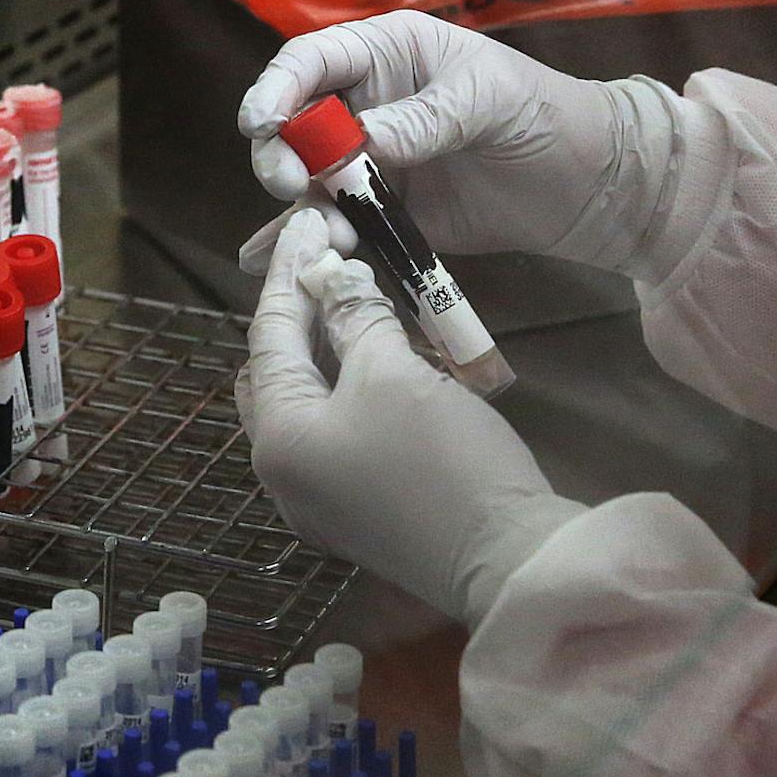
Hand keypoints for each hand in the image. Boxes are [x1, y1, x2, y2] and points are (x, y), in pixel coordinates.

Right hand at [235, 11, 672, 274]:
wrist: (591, 184)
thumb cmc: (545, 114)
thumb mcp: (490, 100)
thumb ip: (427, 118)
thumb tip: (364, 140)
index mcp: (389, 52)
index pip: (312, 61)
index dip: (278, 87)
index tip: (260, 121)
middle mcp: (369, 103)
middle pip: (295, 124)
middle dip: (281, 152)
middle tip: (293, 184)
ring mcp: (375, 162)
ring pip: (309, 179)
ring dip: (300, 204)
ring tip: (318, 230)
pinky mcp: (389, 213)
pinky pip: (340, 224)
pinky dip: (316, 242)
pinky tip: (292, 261)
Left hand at [235, 209, 583, 624]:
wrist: (506, 558)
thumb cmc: (441, 462)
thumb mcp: (394, 374)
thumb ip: (357, 319)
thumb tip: (336, 280)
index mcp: (278, 436)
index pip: (270, 332)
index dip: (291, 268)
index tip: (311, 219)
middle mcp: (285, 470)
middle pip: (280, 369)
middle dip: (302, 309)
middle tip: (334, 258)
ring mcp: (323, 495)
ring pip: (314, 398)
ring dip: (334, 344)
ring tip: (366, 293)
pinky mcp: (364, 505)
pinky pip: (343, 426)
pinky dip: (357, 381)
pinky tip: (391, 351)